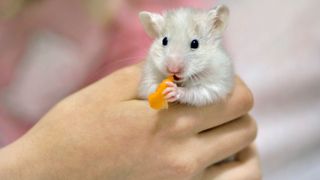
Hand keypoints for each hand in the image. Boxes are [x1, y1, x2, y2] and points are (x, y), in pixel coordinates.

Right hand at [0, 63, 258, 179]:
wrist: (49, 176)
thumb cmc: (74, 129)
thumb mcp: (111, 89)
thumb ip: (156, 73)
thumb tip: (184, 67)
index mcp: (170, 123)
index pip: (237, 98)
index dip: (231, 83)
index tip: (212, 81)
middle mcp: (185, 158)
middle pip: (246, 126)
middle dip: (234, 108)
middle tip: (210, 104)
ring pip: (248, 161)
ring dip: (240, 142)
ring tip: (218, 134)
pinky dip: (235, 170)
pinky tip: (216, 160)